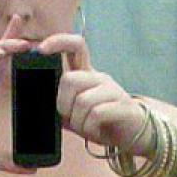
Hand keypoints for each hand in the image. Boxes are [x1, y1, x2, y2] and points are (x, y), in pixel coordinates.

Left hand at [34, 33, 154, 156]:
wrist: (135, 134)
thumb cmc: (102, 122)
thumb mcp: (77, 114)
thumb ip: (62, 107)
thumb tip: (44, 105)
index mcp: (87, 75)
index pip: (76, 46)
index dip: (58, 42)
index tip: (41, 50)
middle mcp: (99, 78)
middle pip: (71, 79)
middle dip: (63, 104)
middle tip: (69, 118)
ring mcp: (112, 90)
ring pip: (82, 101)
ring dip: (78, 121)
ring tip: (86, 128)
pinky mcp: (122, 106)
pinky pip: (96, 114)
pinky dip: (90, 128)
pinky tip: (96, 131)